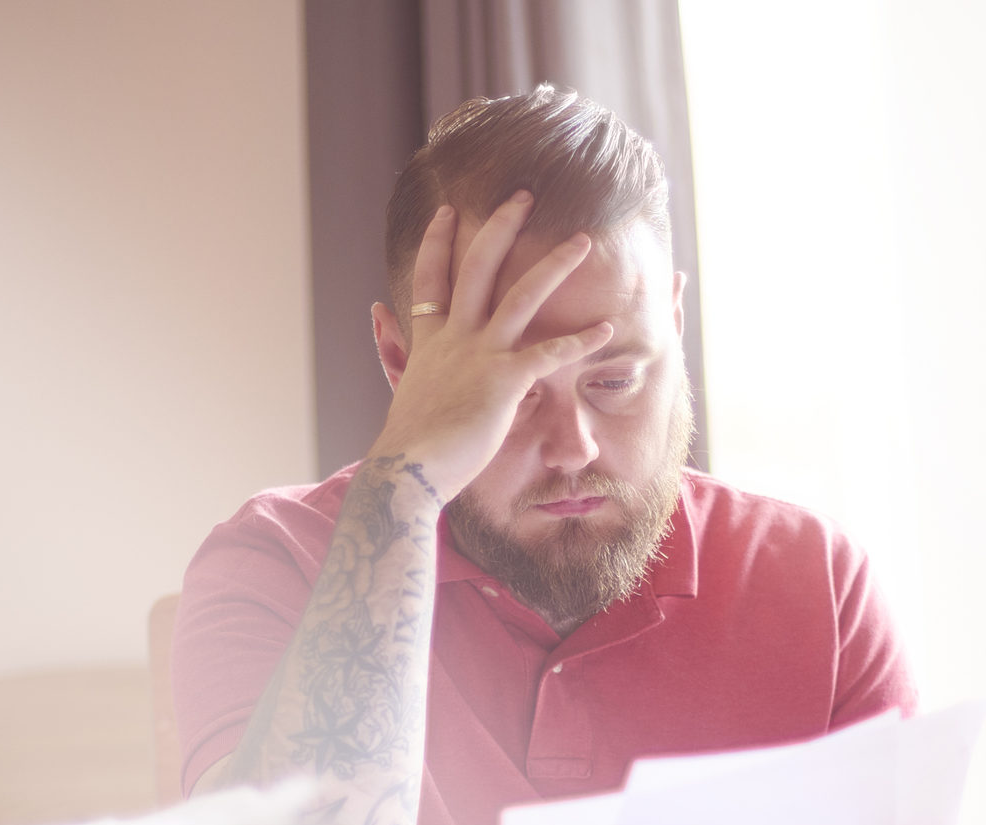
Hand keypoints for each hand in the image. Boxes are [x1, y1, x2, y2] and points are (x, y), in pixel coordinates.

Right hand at [369, 192, 614, 497]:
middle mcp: (455, 338)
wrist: (408, 469)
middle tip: (525, 195)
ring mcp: (480, 355)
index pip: (431, 278)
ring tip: (583, 241)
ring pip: (521, 296)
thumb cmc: (411, 439)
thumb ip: (394, 344)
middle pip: (478, 266)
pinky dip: (580, 341)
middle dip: (501, 226)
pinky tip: (608, 329)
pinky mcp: (503, 381)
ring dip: (555, 264)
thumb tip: (377, 310)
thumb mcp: (401, 383)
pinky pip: (549, 354)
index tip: (447, 210)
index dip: (437, 241)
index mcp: (430, 340)